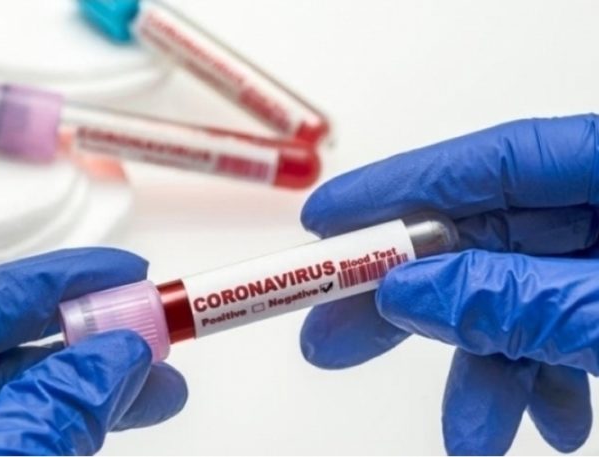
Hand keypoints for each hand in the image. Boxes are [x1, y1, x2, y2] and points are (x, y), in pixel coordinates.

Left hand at [0, 248, 186, 454]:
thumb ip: (45, 412)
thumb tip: (120, 354)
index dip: (57, 281)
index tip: (125, 272)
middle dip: (87, 344)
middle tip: (158, 339)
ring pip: (6, 409)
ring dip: (85, 397)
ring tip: (154, 396)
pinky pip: (1, 447)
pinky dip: (57, 435)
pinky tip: (97, 428)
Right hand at [300, 114, 598, 453]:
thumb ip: (511, 300)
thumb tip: (408, 292)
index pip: (483, 164)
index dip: (392, 192)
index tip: (321, 224)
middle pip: (480, 235)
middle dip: (409, 299)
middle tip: (333, 339)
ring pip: (512, 293)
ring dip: (483, 364)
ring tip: (472, 434)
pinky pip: (555, 324)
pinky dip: (537, 373)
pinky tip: (544, 418)